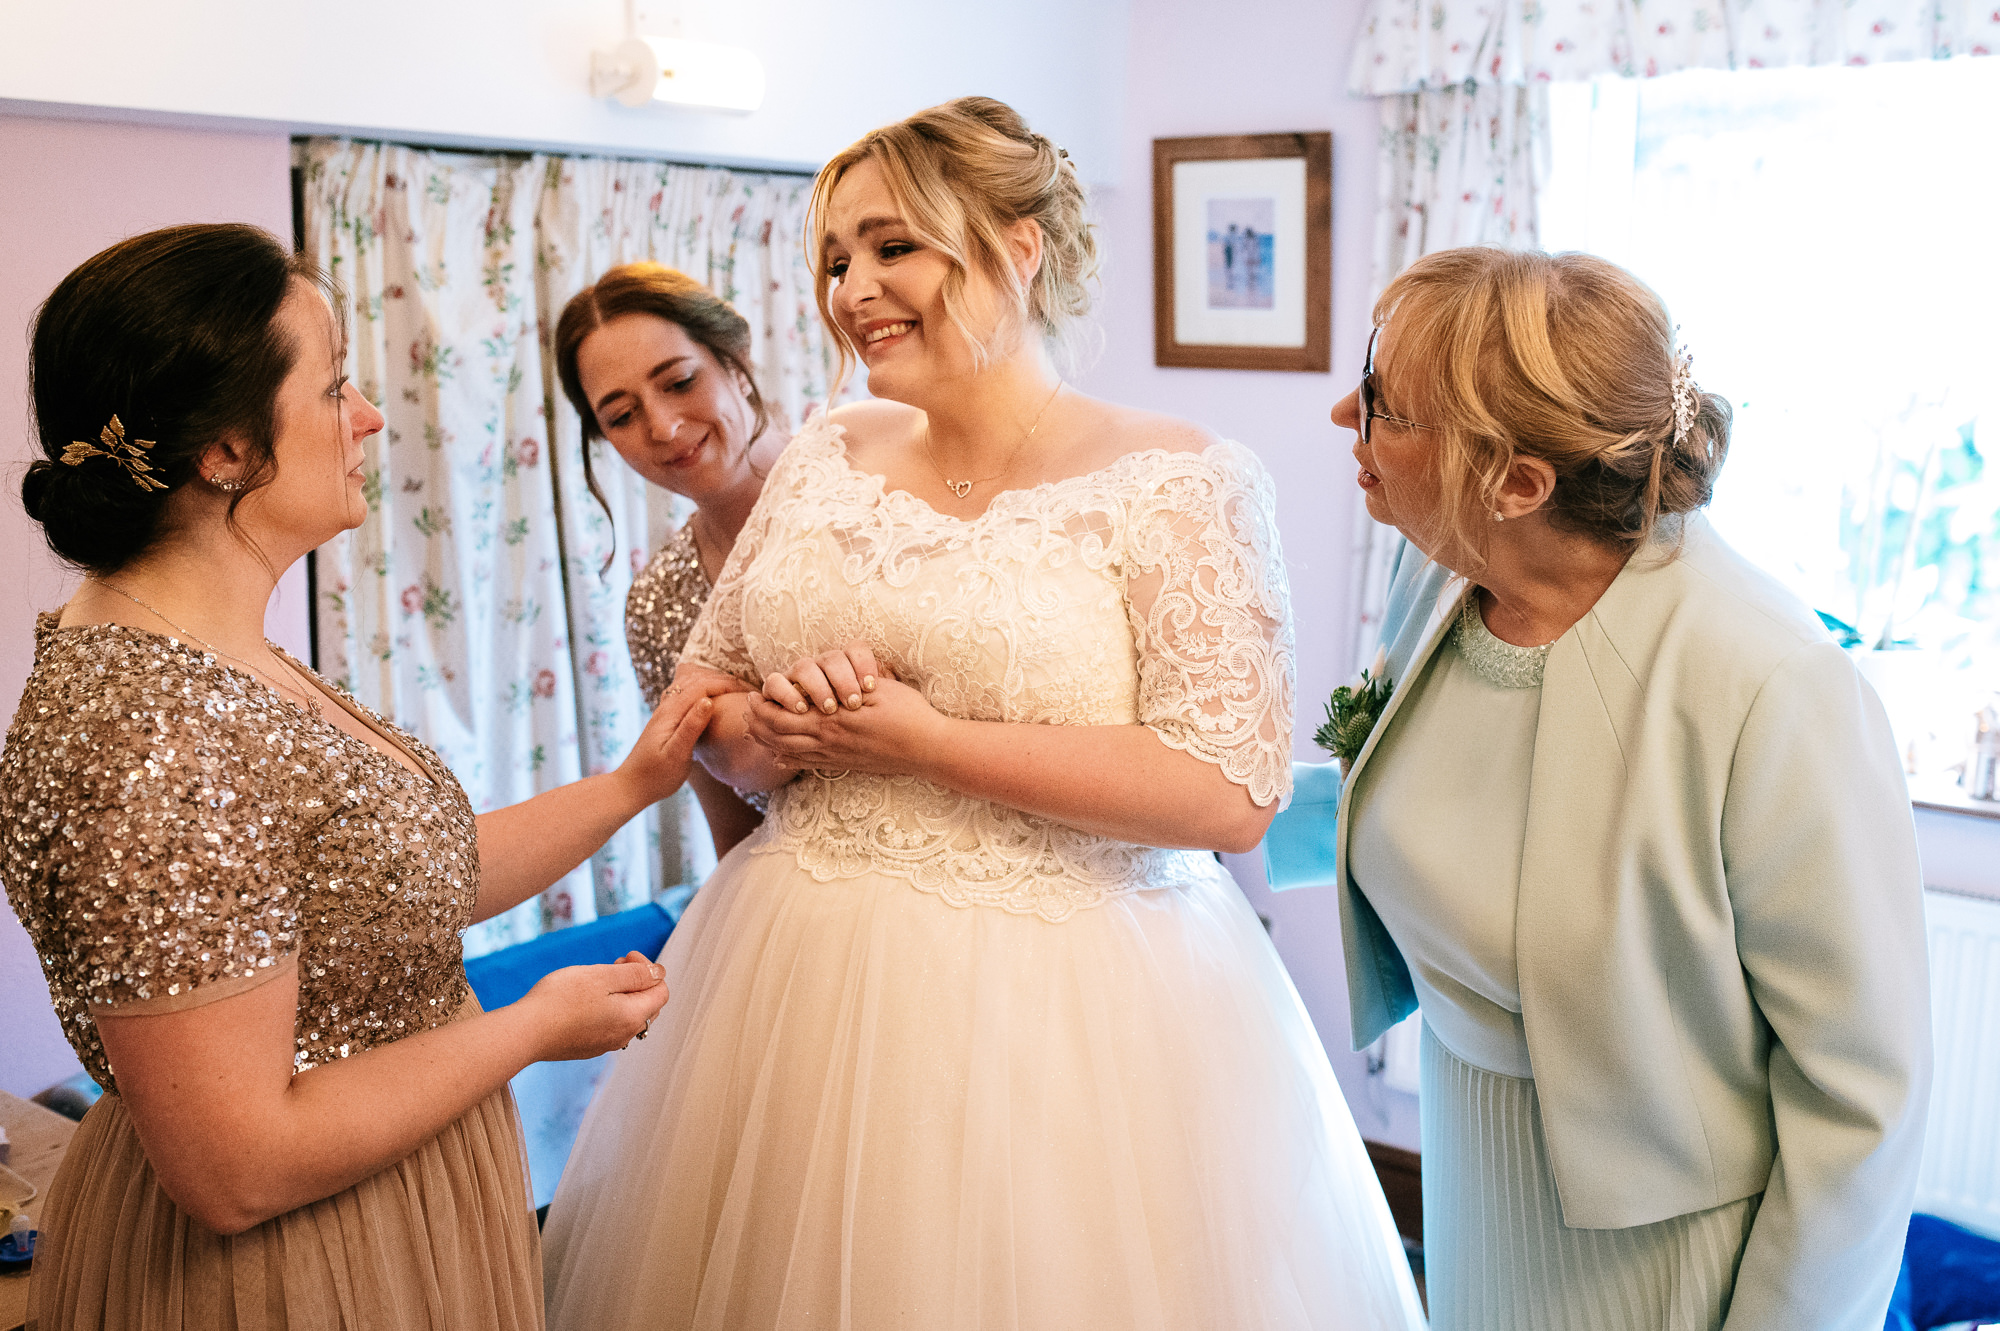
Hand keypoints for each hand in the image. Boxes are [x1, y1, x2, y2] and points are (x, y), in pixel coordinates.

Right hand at [516, 952, 668, 1060]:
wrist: (526, 1031)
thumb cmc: (562, 999)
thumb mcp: (604, 976)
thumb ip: (636, 974)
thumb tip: (659, 973)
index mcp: (633, 1017)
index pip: (662, 991)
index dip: (649, 969)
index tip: (625, 957)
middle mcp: (624, 1035)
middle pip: (648, 1005)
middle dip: (638, 982)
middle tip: (614, 966)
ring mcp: (606, 1044)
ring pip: (628, 1016)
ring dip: (622, 995)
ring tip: (598, 982)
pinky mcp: (588, 1047)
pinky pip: (610, 1026)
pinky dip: (607, 1009)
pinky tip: (584, 1001)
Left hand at [613, 670, 741, 805]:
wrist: (632, 786)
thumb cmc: (655, 776)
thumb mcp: (676, 754)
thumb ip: (691, 727)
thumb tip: (708, 701)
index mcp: (671, 713)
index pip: (702, 686)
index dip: (726, 683)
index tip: (748, 690)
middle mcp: (667, 707)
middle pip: (697, 680)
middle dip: (724, 680)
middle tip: (749, 688)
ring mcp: (666, 712)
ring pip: (692, 685)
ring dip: (714, 682)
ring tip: (736, 689)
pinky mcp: (668, 720)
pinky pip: (688, 695)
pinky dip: (705, 690)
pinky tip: (714, 698)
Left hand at [748, 672, 945, 777]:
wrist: (928, 748)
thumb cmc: (908, 713)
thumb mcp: (877, 689)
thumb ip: (847, 686)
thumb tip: (822, 681)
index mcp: (832, 720)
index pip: (781, 717)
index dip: (762, 707)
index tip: (753, 694)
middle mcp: (828, 741)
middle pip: (777, 737)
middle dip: (756, 723)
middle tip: (747, 709)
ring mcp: (836, 756)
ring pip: (788, 753)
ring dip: (766, 741)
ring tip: (755, 730)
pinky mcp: (844, 765)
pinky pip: (807, 765)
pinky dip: (786, 760)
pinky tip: (779, 757)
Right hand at [761, 642, 891, 716]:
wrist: (829, 738)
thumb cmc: (859, 724)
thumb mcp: (874, 707)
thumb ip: (878, 692)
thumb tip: (888, 677)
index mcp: (847, 665)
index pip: (856, 649)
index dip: (862, 662)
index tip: (870, 686)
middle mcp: (823, 668)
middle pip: (830, 658)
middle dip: (841, 678)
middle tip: (851, 702)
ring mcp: (800, 677)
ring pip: (804, 667)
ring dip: (816, 686)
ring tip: (828, 707)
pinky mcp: (778, 690)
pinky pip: (774, 683)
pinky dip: (785, 693)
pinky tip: (799, 708)